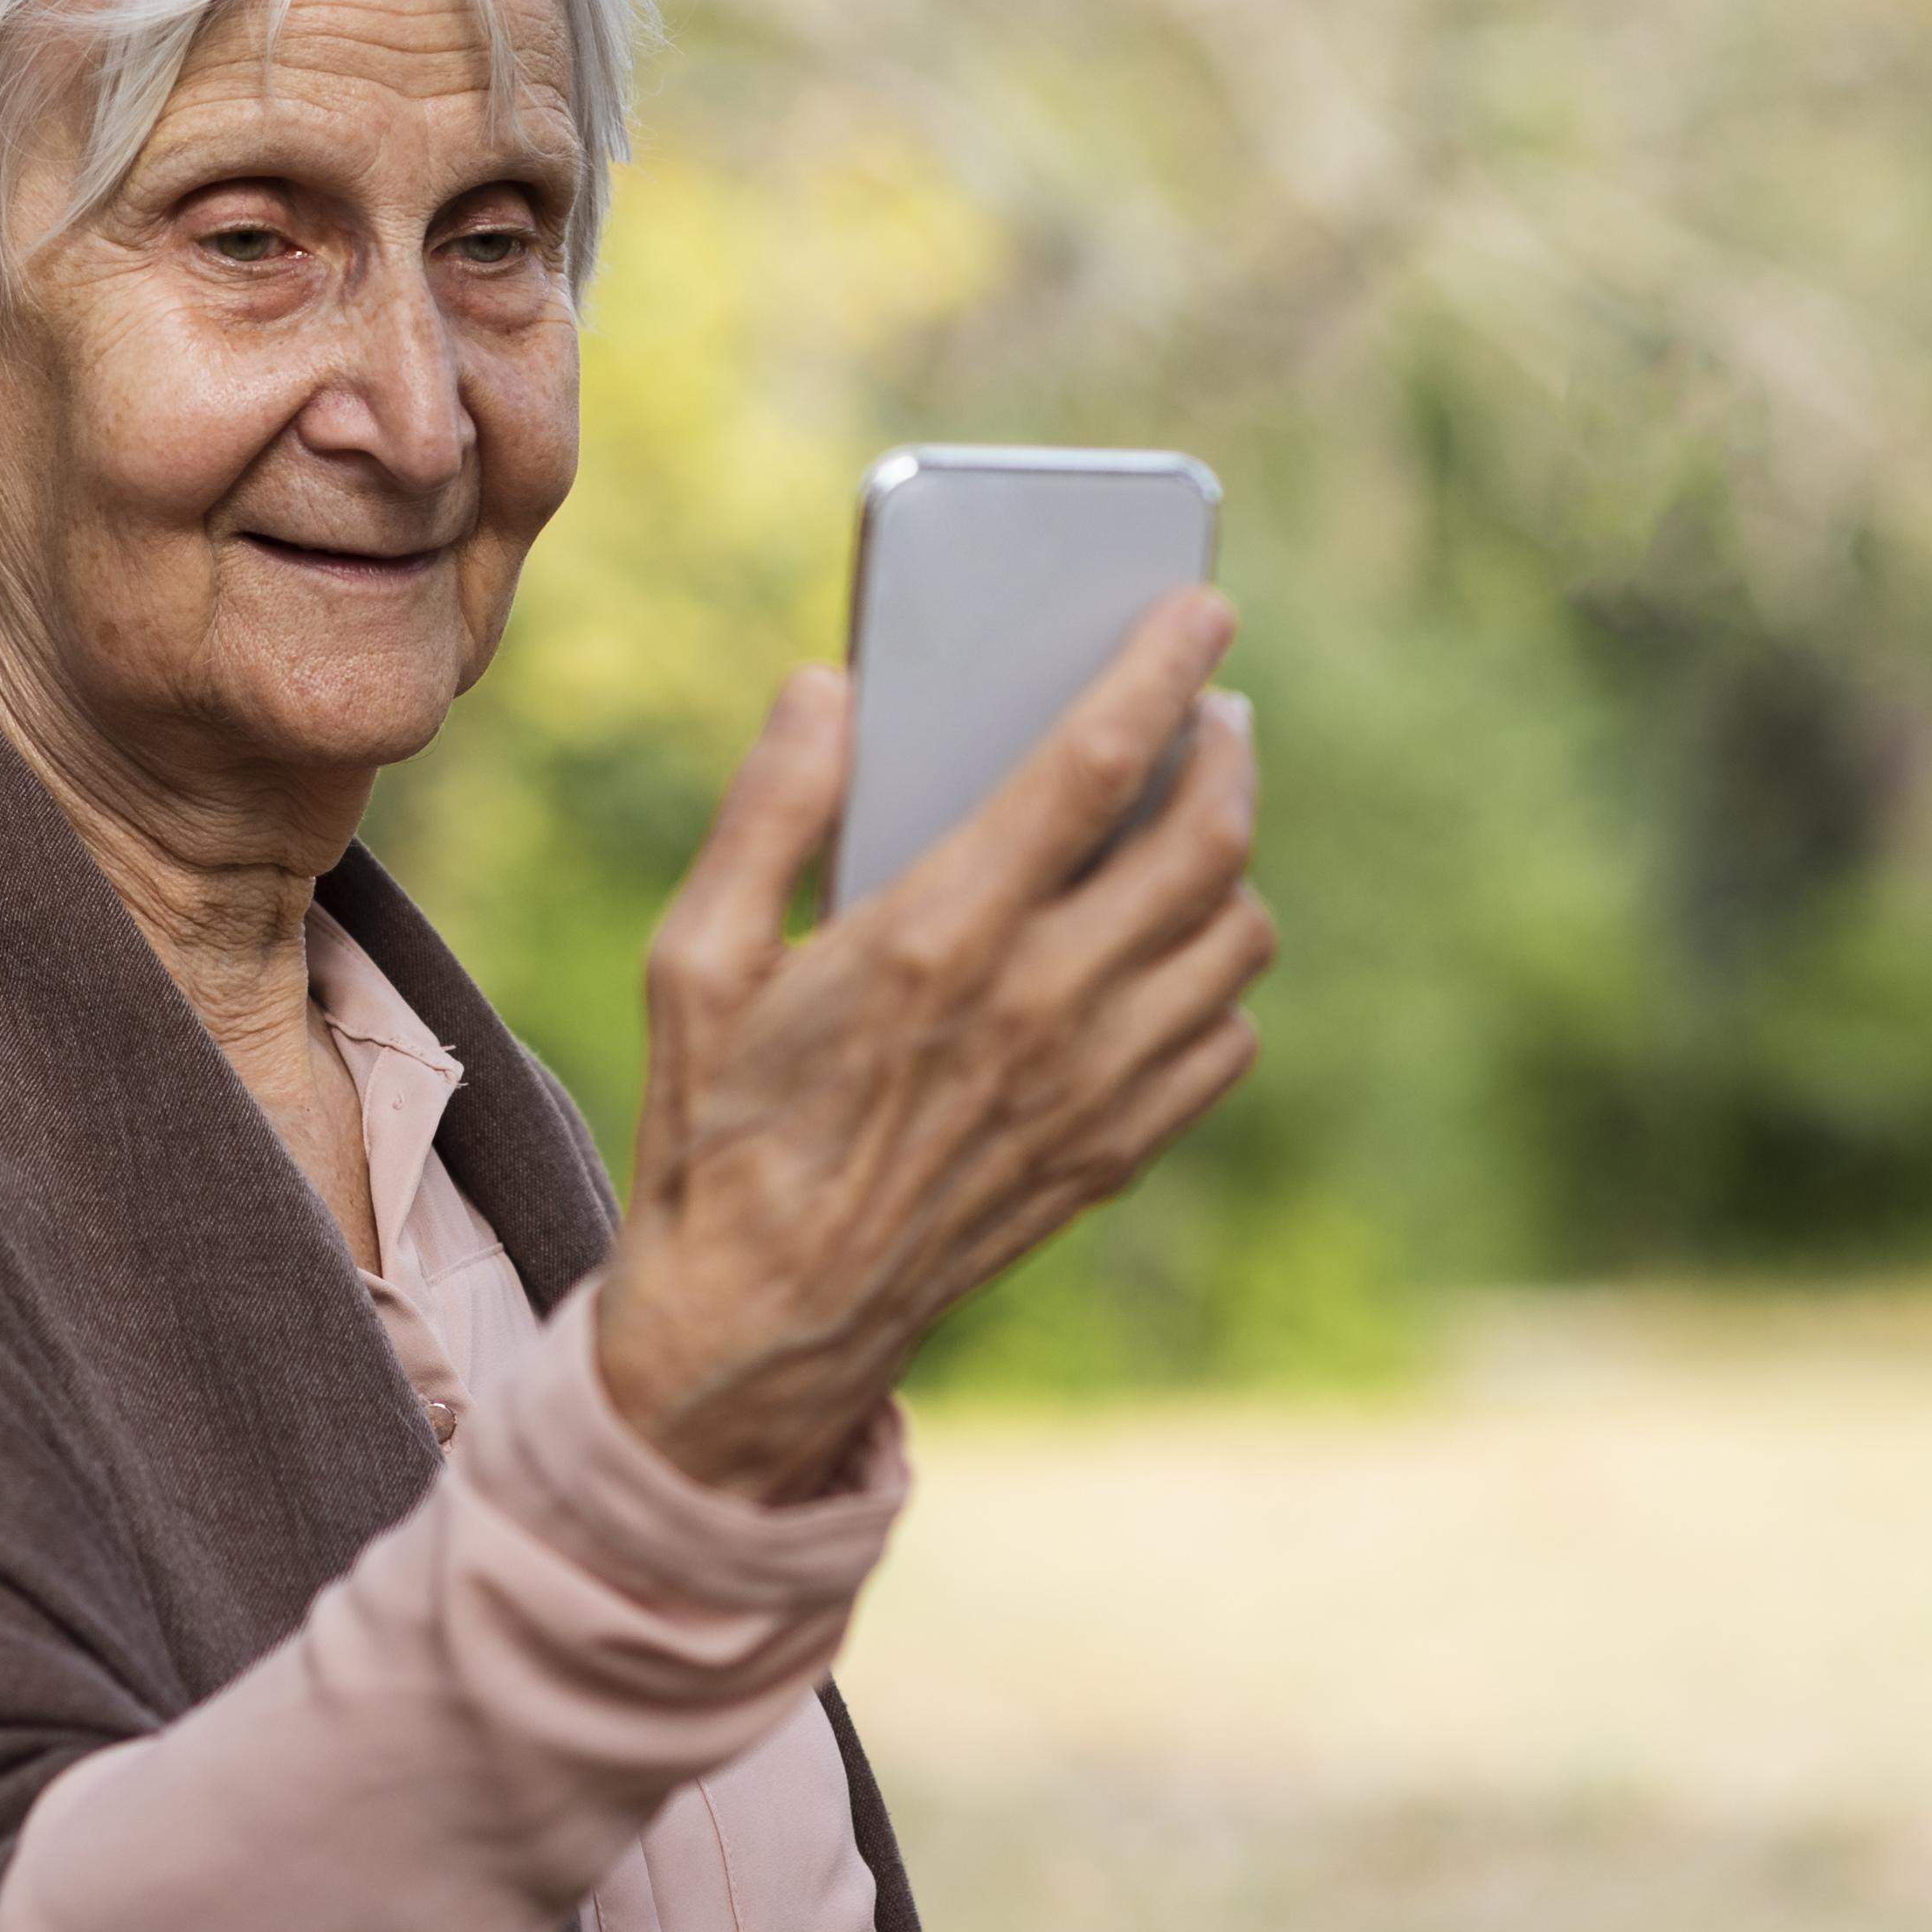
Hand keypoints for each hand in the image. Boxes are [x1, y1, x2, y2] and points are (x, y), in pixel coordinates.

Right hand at [595, 588, 1271, 1501]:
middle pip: (1206, 841)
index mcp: (934, 936)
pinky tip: (1167, 953)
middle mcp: (1039, 1007)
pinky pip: (1226, 1039)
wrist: (764, 1324)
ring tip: (1193, 824)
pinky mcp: (1113, 1154)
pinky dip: (1219, 979)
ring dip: (1233, 863)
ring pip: (1236, 939)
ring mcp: (1092, 1088)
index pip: (1094, 764)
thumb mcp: (696, 960)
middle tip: (1214, 714)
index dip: (1162, 668)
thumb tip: (832, 688)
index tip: (1201, 607)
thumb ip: (767, 813)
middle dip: (1228, 752)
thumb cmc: (719, 1126)